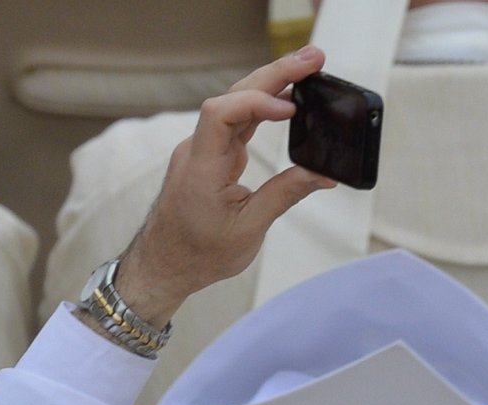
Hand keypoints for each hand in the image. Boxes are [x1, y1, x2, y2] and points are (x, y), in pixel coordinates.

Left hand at [110, 52, 337, 327]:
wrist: (165, 263)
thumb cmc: (199, 253)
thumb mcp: (249, 230)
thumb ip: (285, 195)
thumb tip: (323, 174)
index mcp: (202, 168)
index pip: (223, 114)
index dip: (258, 103)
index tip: (292, 109)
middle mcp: (198, 149)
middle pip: (234, 96)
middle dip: (274, 74)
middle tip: (314, 58)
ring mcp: (203, 149)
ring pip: (236, 104)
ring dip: (271, 84)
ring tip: (307, 69)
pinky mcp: (210, 155)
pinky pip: (235, 120)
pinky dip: (261, 106)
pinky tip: (285, 100)